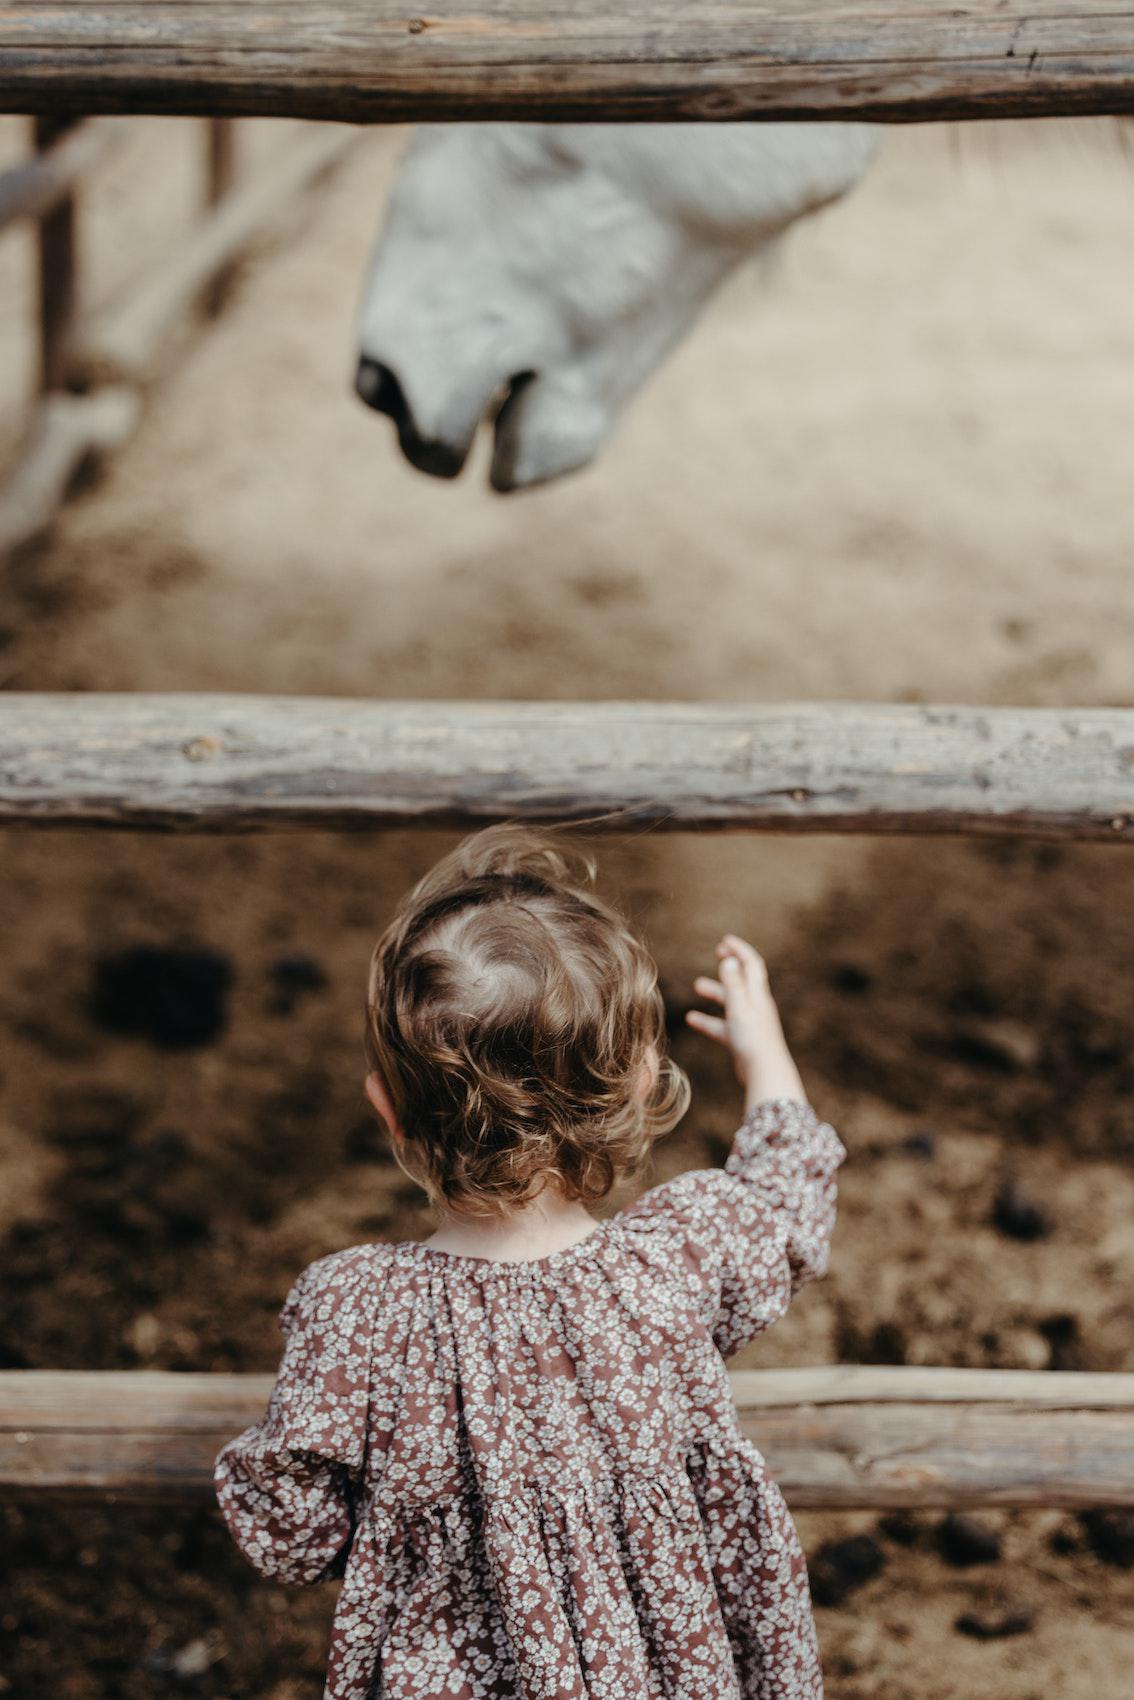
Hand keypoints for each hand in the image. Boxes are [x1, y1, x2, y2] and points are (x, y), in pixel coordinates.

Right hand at [686, 933, 805, 1112]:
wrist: (765, 1073)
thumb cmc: (753, 1039)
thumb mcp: (740, 1007)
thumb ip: (733, 983)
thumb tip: (728, 958)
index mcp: (758, 995)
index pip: (751, 964)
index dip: (740, 950)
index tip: (725, 940)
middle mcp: (756, 1006)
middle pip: (743, 979)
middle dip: (731, 965)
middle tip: (717, 952)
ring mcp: (749, 1023)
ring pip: (731, 1002)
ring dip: (716, 992)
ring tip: (697, 986)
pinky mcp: (742, 1040)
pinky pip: (723, 1025)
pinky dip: (708, 1020)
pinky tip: (692, 1020)